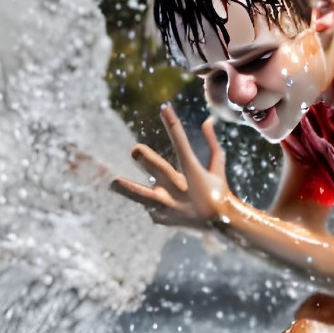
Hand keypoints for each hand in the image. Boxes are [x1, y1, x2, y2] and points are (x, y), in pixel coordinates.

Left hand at [110, 104, 229, 228]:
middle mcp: (180, 188)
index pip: (182, 143)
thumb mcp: (217, 167)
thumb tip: (207, 120)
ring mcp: (169, 205)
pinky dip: (150, 200)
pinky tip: (157, 200)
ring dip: (128, 189)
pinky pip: (148, 205)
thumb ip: (212, 143)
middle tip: (135, 150)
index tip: (164, 108)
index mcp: (193, 171)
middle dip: (147, 160)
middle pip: (160, 170)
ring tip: (112, 183)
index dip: (173, 125)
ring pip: (144, 196)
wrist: (221, 225)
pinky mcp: (161, 218)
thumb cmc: (218, 191)